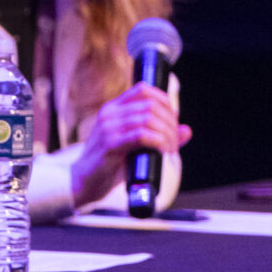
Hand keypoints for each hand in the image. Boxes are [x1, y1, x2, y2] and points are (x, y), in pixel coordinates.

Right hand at [72, 82, 191, 205]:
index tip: (173, 120)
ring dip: (167, 134)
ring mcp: (108, 128)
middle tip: (174, 141)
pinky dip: (158, 142)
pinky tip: (162, 151)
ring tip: (170, 150)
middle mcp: (109, 114)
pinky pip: (142, 136)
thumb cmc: (109, 164)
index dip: (164, 101)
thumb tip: (186, 131)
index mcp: (112, 110)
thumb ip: (160, 135)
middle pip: (150, 105)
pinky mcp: (110, 145)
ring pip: (149, 119)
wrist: (84, 182)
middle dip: (170, 122)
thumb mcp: (135, 146)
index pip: (142, 90)